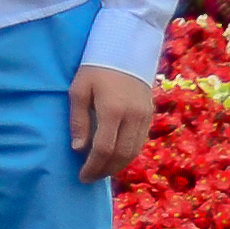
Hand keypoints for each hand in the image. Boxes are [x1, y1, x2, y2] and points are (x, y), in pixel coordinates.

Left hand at [71, 64, 154, 183]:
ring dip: (118, 166)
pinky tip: (115, 158)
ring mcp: (145, 116)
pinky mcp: (150, 115)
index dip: (93, 166)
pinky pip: (141, 142)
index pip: (104, 148)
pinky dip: (128, 154)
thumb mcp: (79, 91)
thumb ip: (79, 121)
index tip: (82, 176)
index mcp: (113, 110)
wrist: (126, 50)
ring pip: (134, 151)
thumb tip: (79, 149)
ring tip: (101, 171)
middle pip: (122, 154)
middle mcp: (133, 116)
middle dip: (105, 170)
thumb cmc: (95, 69)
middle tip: (90, 178)